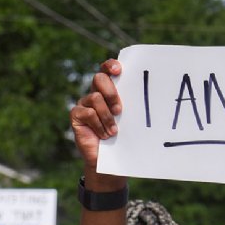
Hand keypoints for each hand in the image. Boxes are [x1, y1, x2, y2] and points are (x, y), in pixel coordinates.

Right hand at [69, 59, 123, 175]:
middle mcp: (96, 94)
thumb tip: (148, 94)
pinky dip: (99, 125)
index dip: (110, 66)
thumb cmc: (124, 137)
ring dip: (107, 117)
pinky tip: (104, 135)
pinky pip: (88, 113)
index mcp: (110, 91)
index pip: (107, 70)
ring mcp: (84, 104)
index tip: (119, 70)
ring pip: (95, 98)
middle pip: (99, 78)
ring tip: (114, 131)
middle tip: (119, 110)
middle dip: (111, 92)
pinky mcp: (76, 115)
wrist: (110, 159)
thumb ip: (132, 105)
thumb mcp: (130, 119)